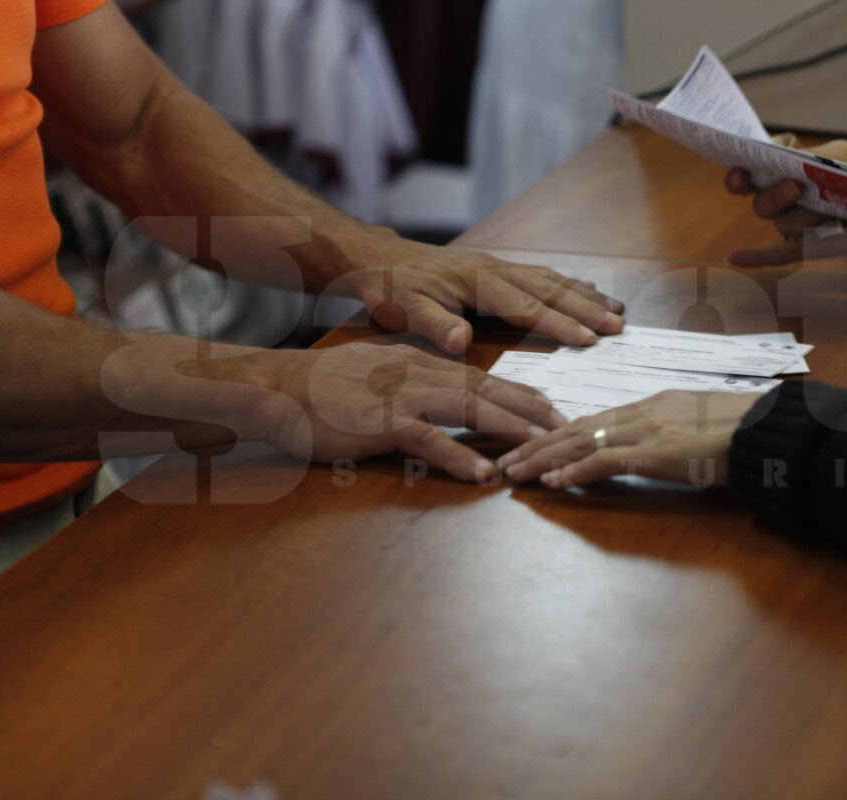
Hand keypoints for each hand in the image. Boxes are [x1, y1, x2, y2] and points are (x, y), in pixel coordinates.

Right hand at [252, 342, 565, 481]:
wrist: (276, 388)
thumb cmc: (323, 388)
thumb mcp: (378, 376)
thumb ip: (415, 383)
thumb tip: (446, 398)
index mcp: (422, 364)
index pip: (485, 377)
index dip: (523, 393)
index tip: (554, 409)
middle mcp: (420, 373)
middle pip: (490, 388)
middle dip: (534, 409)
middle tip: (570, 429)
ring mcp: (403, 396)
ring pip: (471, 408)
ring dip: (511, 428)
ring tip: (544, 448)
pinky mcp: (382, 422)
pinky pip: (429, 440)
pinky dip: (459, 456)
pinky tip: (484, 473)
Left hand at [341, 232, 625, 353]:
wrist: (377, 257)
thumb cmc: (390, 288)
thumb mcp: (404, 310)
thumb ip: (433, 326)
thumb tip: (460, 341)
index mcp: (478, 283)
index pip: (527, 307)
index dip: (560, 324)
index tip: (589, 339)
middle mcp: (495, 270)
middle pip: (550, 289)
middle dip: (587, 309)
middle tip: (619, 327)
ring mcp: (499, 266)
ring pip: (552, 279)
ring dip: (586, 295)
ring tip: (617, 310)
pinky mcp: (497, 268)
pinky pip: (542, 275)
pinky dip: (569, 284)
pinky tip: (586, 291)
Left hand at [495, 390, 761, 488]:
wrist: (771, 429)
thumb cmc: (747, 431)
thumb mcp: (703, 427)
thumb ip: (676, 434)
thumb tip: (664, 448)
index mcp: (653, 404)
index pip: (594, 418)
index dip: (558, 432)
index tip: (533, 444)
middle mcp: (642, 411)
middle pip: (576, 426)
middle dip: (537, 444)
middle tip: (507, 460)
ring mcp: (646, 429)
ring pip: (579, 440)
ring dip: (542, 459)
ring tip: (514, 473)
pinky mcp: (654, 451)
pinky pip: (603, 459)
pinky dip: (573, 471)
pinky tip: (552, 482)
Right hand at [725, 139, 846, 265]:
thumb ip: (815, 158)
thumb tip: (782, 161)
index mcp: (804, 166)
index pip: (762, 167)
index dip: (745, 169)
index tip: (742, 168)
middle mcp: (799, 194)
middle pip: (763, 199)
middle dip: (773, 193)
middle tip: (796, 187)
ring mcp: (807, 221)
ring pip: (779, 224)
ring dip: (794, 217)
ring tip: (822, 209)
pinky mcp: (817, 244)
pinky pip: (783, 253)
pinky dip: (759, 256)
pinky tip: (736, 257)